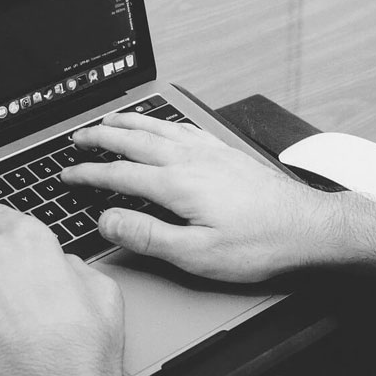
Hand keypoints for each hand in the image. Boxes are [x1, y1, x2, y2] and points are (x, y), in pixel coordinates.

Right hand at [62, 112, 341, 282]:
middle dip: (101, 137)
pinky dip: (161, 122)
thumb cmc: (259, 244)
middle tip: (77, 138)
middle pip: (134, 140)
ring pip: (158, 128)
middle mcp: (191, 160)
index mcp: (178, 184)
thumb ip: (149, 236)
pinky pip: (183, 128)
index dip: (89, 174)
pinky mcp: (225, 153)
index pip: (119, 173)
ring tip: (109, 120)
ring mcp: (210, 152)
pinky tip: (160, 126)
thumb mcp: (197, 255)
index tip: (67, 174)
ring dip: (128, 123)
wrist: (308, 227)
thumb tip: (109, 220)